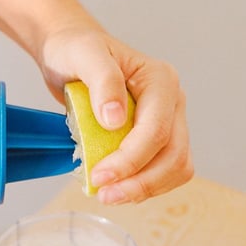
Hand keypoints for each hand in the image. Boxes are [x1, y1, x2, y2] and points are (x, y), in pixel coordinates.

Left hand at [39, 26, 192, 203]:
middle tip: (105, 194)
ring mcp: (168, 120)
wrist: (71, 52)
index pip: (156, 130)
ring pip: (175, 167)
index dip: (130, 160)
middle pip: (173, 154)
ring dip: (145, 188)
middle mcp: (172, 101)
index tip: (99, 176)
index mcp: (161, 80)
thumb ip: (103, 81)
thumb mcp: (84, 55)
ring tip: (110, 195)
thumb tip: (115, 119)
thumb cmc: (77, 49)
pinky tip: (118, 187)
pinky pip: (163, 170)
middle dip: (141, 181)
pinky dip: (144, 185)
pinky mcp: (157, 138)